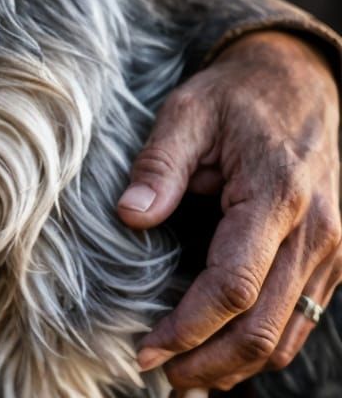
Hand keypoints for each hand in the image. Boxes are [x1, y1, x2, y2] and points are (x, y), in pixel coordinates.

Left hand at [117, 30, 340, 393]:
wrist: (302, 82)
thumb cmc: (238, 96)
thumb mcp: (188, 111)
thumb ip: (159, 165)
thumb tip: (130, 217)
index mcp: (277, 197)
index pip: (234, 286)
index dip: (189, 327)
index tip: (146, 347)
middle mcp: (317, 235)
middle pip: (265, 328)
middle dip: (210, 362)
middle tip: (159, 374)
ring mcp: (333, 253)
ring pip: (289, 335)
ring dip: (237, 365)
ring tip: (185, 373)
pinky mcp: (333, 261)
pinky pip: (302, 320)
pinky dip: (263, 344)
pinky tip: (222, 350)